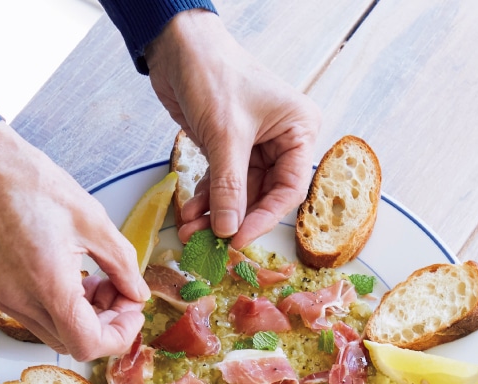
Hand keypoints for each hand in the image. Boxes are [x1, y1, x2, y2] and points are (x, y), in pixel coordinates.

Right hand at [0, 123, 148, 360]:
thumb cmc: (31, 184)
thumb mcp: (92, 219)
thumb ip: (122, 263)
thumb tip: (137, 293)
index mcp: (48, 284)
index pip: (87, 344)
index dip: (118, 337)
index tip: (132, 312)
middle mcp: (22, 301)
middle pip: (73, 345)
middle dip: (105, 325)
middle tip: (120, 292)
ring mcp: (7, 300)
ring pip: (56, 334)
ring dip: (84, 319)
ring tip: (97, 280)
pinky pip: (39, 318)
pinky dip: (63, 309)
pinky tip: (74, 278)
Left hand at [145, 10, 320, 249]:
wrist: (179, 46)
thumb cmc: (214, 74)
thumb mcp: (225, 136)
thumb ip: (229, 186)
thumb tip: (229, 229)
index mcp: (298, 130)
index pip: (288, 189)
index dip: (263, 218)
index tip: (237, 239)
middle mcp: (281, 140)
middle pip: (262, 196)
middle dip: (232, 219)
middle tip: (208, 242)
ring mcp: (254, 146)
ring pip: (239, 195)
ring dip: (214, 215)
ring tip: (189, 231)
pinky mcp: (229, 148)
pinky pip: (222, 185)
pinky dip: (206, 200)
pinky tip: (189, 213)